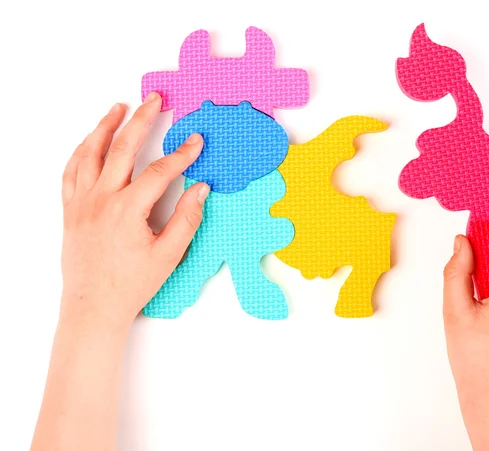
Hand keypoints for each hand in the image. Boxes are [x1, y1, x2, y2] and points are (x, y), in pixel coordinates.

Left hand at [61, 92, 209, 330]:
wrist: (93, 307)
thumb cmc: (130, 285)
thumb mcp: (168, 255)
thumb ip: (187, 219)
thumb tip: (200, 189)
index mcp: (127, 210)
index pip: (159, 171)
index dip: (181, 154)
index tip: (195, 141)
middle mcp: (101, 199)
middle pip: (122, 148)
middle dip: (141, 120)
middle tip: (153, 99)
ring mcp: (81, 202)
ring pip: (90, 153)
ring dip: (105, 127)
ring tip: (118, 107)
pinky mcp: (70, 210)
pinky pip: (71, 171)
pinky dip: (80, 151)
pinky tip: (89, 142)